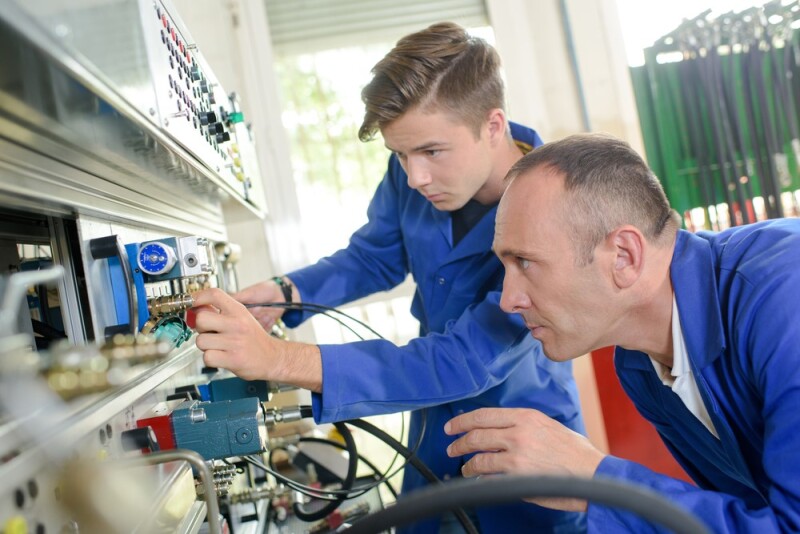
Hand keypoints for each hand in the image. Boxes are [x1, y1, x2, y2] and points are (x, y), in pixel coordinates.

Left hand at [191, 288, 321, 390]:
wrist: (272, 357)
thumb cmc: (253, 338)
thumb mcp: (241, 318)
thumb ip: (220, 312)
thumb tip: (195, 309)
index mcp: (239, 311)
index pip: (214, 294)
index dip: (196, 297)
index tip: (189, 302)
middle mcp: (237, 324)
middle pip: (201, 318)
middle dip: (200, 328)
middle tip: (209, 332)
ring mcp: (235, 342)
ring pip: (200, 341)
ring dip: (205, 346)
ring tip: (218, 346)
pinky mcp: (233, 359)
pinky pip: (207, 357)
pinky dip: (210, 359)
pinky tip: (221, 356)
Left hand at [444, 408, 605, 511]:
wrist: (593, 473)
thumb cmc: (575, 451)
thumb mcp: (547, 425)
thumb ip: (523, 425)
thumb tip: (500, 430)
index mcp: (526, 417)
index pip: (484, 415)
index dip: (463, 421)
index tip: (452, 426)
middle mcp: (519, 433)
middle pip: (476, 435)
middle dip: (459, 443)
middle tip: (452, 447)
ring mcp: (517, 456)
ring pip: (480, 458)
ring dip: (468, 465)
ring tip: (465, 467)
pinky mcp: (518, 476)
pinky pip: (490, 477)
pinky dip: (482, 479)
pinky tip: (480, 480)